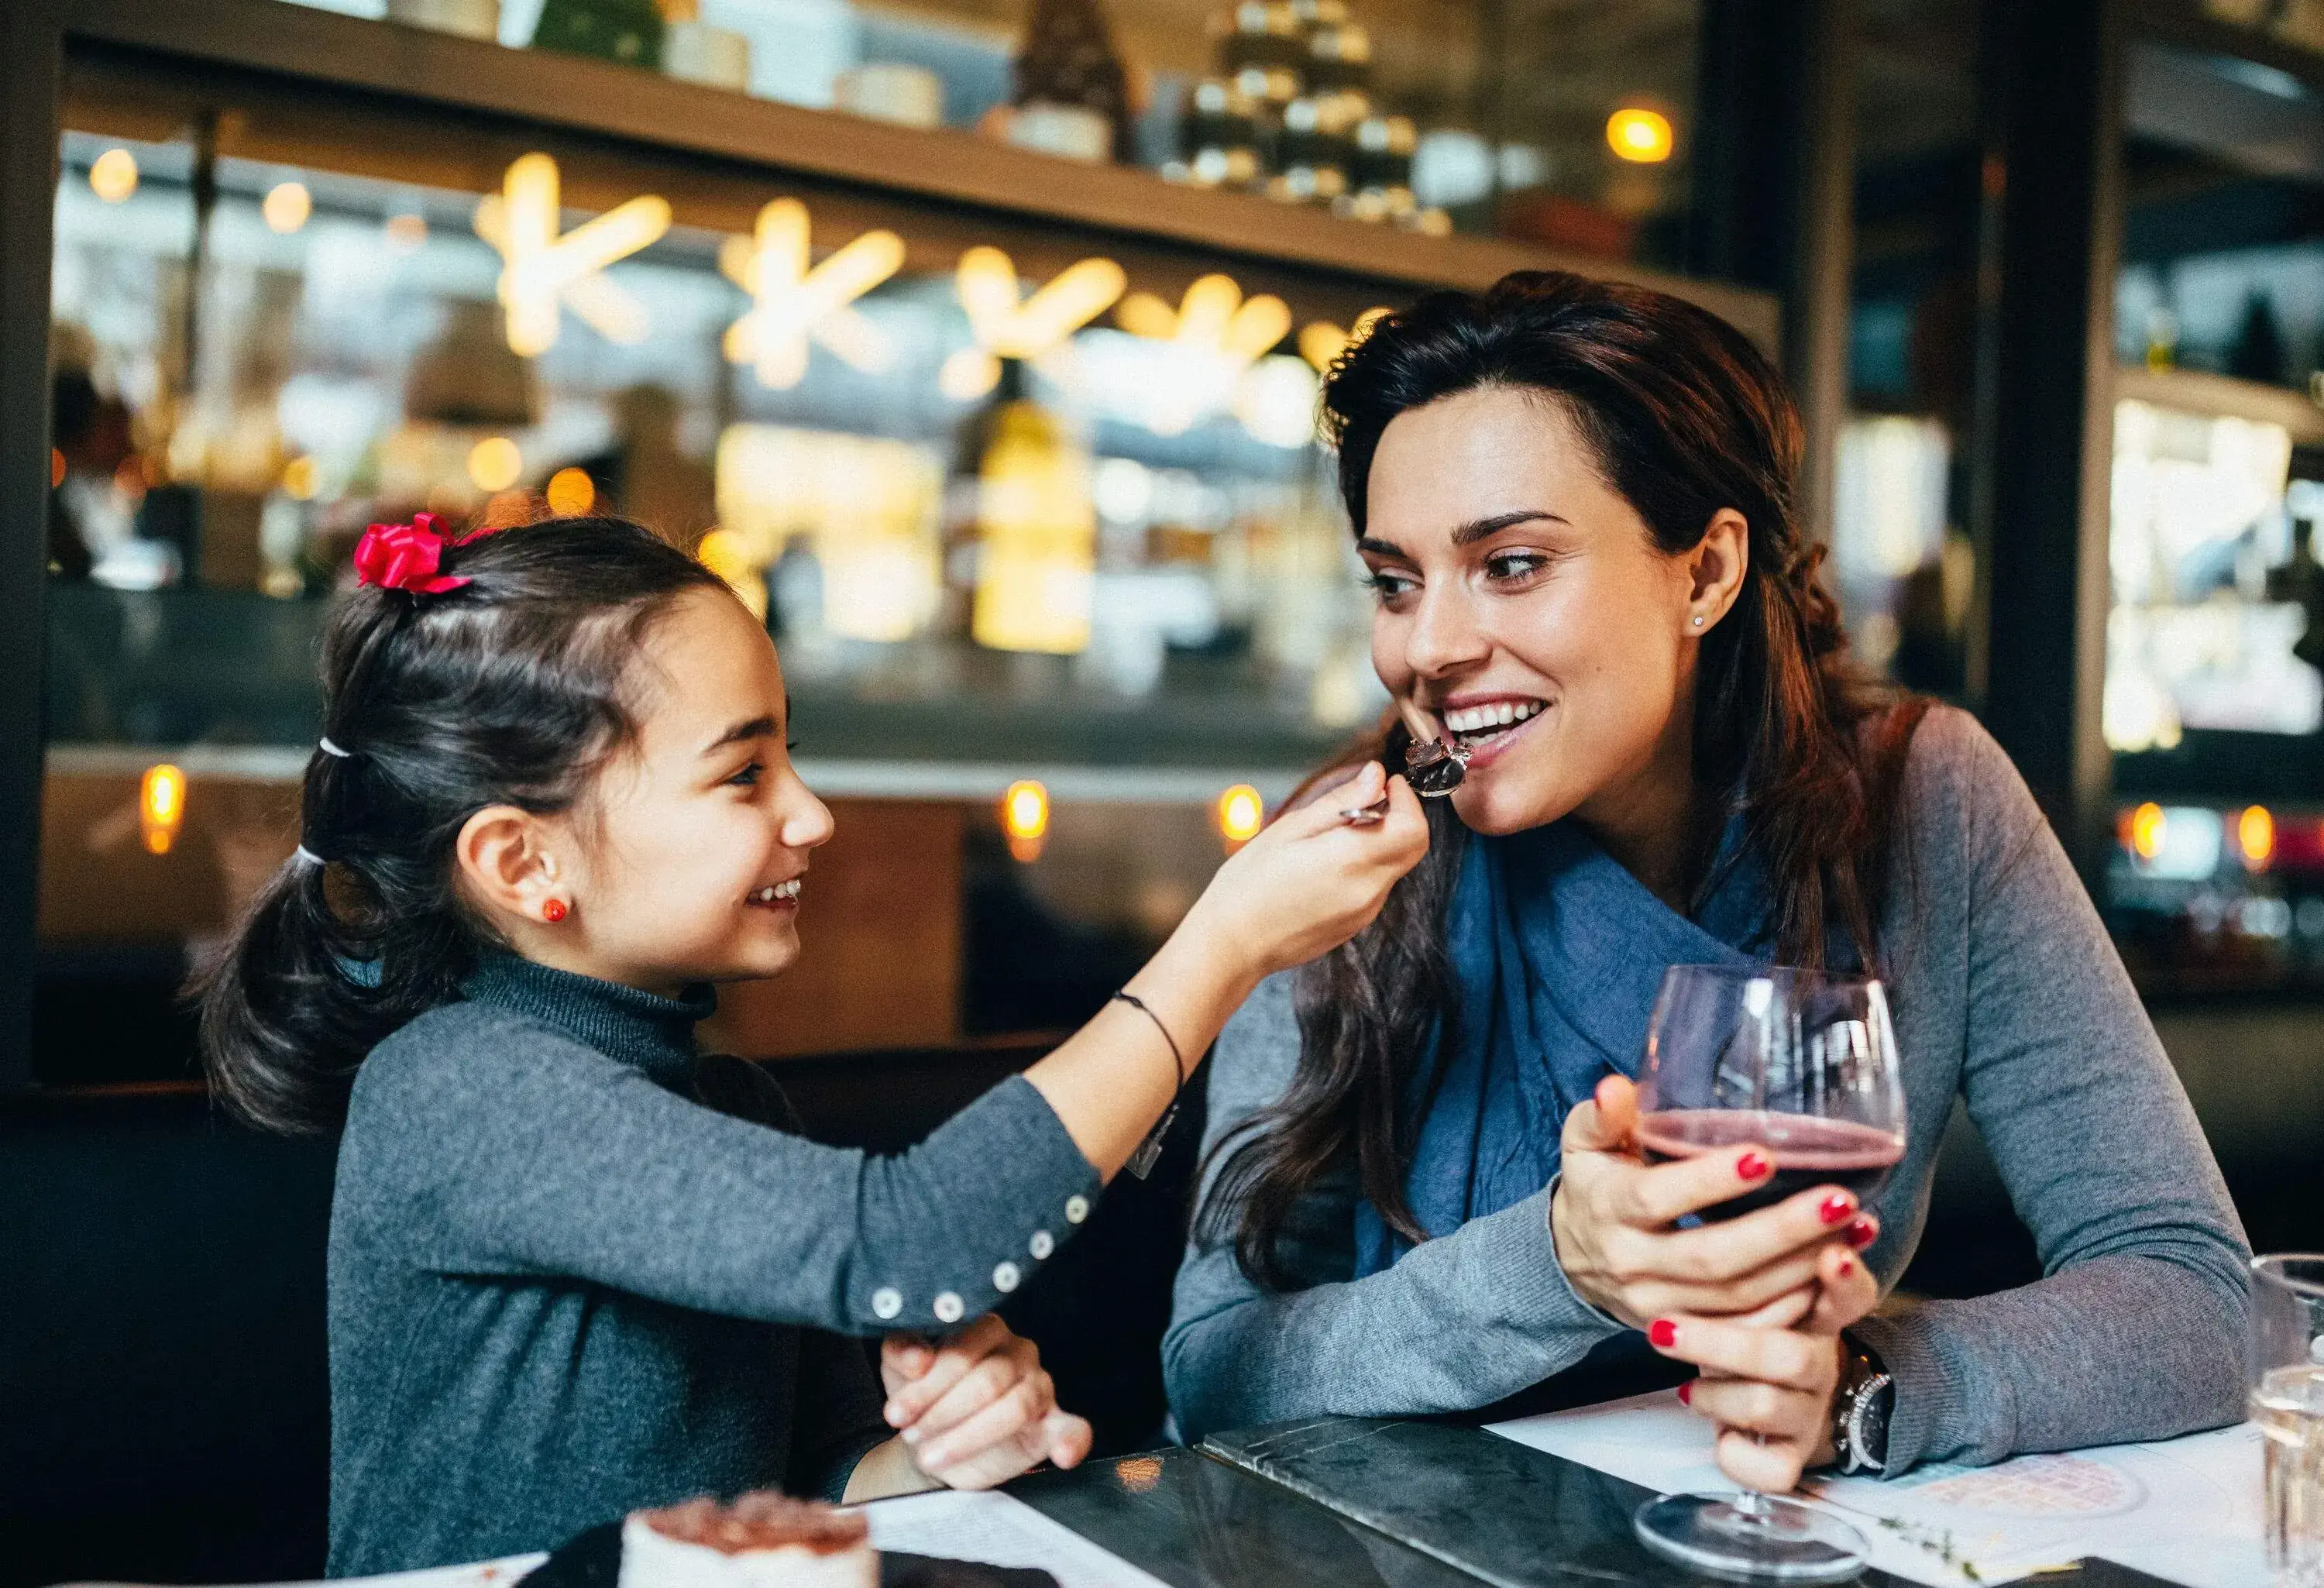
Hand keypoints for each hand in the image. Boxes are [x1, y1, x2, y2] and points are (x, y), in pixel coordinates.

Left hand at [877, 1317, 1091, 1490]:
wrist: (934, 1441)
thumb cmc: (922, 1395)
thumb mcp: (899, 1370)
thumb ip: (901, 1352)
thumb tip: (917, 1359)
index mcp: (986, 1330)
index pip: (963, 1351)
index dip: (928, 1385)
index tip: (896, 1414)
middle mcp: (1020, 1352)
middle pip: (988, 1381)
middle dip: (943, 1414)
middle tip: (912, 1437)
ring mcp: (1040, 1387)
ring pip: (1016, 1407)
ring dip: (969, 1437)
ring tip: (933, 1456)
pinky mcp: (1053, 1424)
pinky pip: (1074, 1429)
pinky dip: (1073, 1441)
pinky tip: (1063, 1456)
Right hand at [1176, 761, 1427, 984]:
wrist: (1232, 945)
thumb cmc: (1249, 884)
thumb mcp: (1291, 829)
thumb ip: (1341, 802)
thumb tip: (1376, 776)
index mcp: (1351, 861)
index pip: (1413, 828)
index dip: (1407, 801)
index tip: (1388, 785)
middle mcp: (1368, 890)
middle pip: (1412, 847)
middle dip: (1398, 818)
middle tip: (1363, 803)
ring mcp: (1364, 912)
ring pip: (1394, 866)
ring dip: (1379, 843)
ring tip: (1332, 837)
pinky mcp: (1356, 925)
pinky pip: (1376, 887)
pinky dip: (1365, 867)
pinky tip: (1326, 866)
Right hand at [1548, 1076, 1881, 1327]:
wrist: (1572, 1259)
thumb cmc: (1595, 1184)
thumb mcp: (1585, 1143)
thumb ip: (1602, 1116)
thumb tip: (1616, 1087)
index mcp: (1609, 1208)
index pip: (1657, 1197)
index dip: (1709, 1180)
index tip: (1766, 1155)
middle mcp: (1632, 1263)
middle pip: (1712, 1257)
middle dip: (1781, 1231)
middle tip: (1840, 1200)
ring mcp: (1659, 1305)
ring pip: (1739, 1298)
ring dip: (1802, 1267)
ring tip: (1854, 1229)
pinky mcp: (1687, 1333)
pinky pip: (1747, 1330)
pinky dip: (1794, 1307)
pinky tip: (1834, 1273)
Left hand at [1651, 1241, 1881, 1491]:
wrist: (1768, 1386)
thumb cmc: (1748, 1314)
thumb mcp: (1751, 1268)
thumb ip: (1746, 1229)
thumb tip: (1705, 1160)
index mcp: (1817, 1310)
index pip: (1848, 1293)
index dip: (1843, 1278)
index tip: (1831, 1254)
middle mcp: (1819, 1360)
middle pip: (1788, 1354)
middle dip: (1722, 1344)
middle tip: (1661, 1330)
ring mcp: (1807, 1409)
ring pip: (1768, 1405)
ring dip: (1714, 1389)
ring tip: (1674, 1370)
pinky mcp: (1789, 1454)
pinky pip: (1770, 1470)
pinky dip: (1736, 1455)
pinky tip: (1711, 1426)